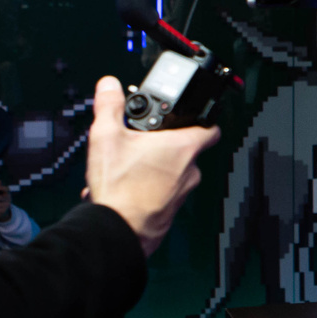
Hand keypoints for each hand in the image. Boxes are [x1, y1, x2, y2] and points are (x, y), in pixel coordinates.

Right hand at [85, 77, 219, 255]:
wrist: (117, 231)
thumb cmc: (120, 188)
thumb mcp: (107, 137)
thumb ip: (109, 106)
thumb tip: (109, 85)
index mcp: (182, 148)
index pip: (210, 128)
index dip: (203, 119)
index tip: (191, 116)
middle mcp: (189, 171)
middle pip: (183, 149)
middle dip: (161, 145)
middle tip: (138, 142)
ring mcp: (181, 194)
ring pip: (169, 173)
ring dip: (149, 168)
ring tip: (122, 168)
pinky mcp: (169, 212)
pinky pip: (160, 193)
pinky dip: (143, 188)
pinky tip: (120, 188)